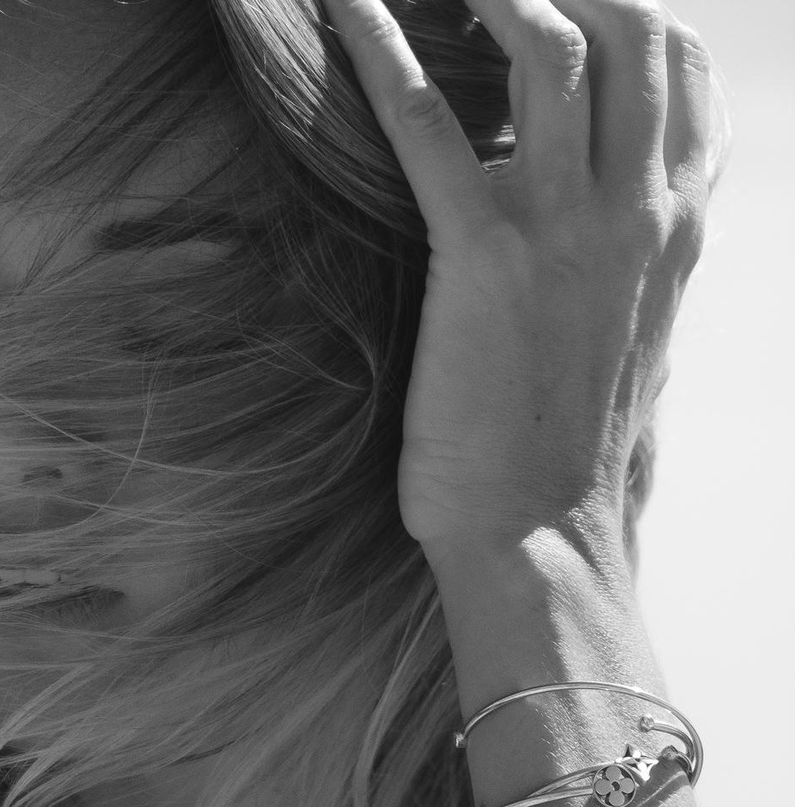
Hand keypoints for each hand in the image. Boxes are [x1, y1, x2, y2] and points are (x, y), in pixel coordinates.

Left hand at [326, 0, 719, 579]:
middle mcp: (641, 207)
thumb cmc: (570, 450)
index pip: (684, 66)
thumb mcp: (635, 336)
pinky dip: (380, 49)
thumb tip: (613, 237)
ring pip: (554, 47)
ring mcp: (567, 225)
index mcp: (680, 223)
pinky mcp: (481, 255)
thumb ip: (633, 263)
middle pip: (633, 28)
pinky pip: (428, 121)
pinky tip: (343, 9)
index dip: (626, 7)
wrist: (544, 534)